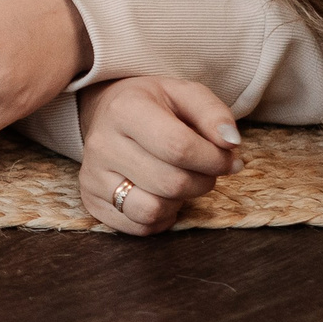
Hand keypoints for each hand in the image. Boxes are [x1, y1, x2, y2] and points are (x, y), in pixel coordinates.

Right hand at [77, 76, 240, 236]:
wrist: (110, 112)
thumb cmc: (155, 105)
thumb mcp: (186, 95)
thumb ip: (213, 114)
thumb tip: (231, 144)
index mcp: (125, 109)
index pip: (179, 147)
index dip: (214, 160)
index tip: (228, 159)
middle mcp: (102, 143)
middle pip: (170, 183)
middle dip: (202, 182)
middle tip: (206, 170)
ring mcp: (92, 175)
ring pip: (151, 210)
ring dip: (179, 202)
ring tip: (180, 181)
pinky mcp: (91, 200)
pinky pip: (139, 227)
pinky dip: (161, 217)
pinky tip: (161, 194)